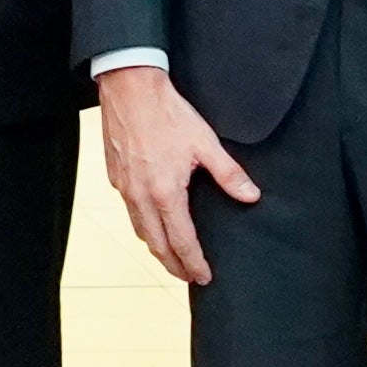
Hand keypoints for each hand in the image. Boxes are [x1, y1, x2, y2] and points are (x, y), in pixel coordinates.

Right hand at [97, 65, 262, 283]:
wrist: (129, 89)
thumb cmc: (167, 113)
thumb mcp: (205, 143)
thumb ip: (229, 174)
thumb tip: (251, 196)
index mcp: (165, 192)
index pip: (182, 241)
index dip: (194, 262)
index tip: (204, 277)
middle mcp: (140, 196)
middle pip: (157, 245)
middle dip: (174, 265)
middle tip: (189, 277)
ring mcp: (124, 189)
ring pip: (140, 231)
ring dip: (157, 249)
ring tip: (172, 258)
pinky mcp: (115, 178)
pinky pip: (129, 213)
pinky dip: (143, 227)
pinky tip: (152, 225)